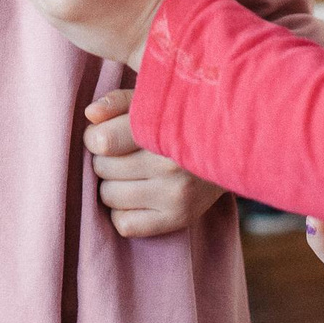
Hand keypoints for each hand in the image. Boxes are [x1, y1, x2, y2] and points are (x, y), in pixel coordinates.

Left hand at [84, 89, 222, 237]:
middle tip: (122, 152)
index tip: (104, 133)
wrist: (233, 143)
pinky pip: (125, 225)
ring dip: (113, 183)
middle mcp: (171, 164)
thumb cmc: (183, 117)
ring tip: (131, 172)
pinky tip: (137, 195)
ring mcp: (176, 195)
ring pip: (109, 196)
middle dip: (105, 159)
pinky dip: (123, 212)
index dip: (94, 136)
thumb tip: (90, 115)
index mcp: (164, 127)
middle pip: (102, 168)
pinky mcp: (180, 218)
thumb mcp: (155, 98)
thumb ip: (119, 102)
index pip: (102, 141)